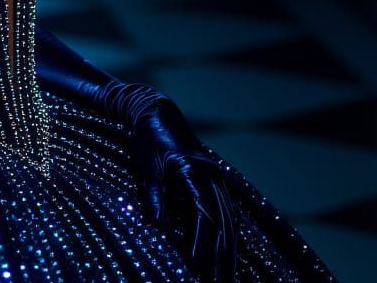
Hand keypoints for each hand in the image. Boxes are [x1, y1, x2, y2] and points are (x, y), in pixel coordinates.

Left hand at [125, 92, 239, 282]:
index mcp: (196, 172)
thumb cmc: (149, 137)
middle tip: (218, 282)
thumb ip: (154, 194)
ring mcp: (216, 180)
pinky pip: (226, 214)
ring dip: (229, 252)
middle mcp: (212, 177)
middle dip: (222, 257)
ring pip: (229, 222)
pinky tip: (227, 255)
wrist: (157, 110)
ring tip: (226, 278)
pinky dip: (227, 237)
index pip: (204, 216)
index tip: (195, 266)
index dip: (202, 244)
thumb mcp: (147, 165)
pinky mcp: (214, 182)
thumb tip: (156, 225)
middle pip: (223, 224)